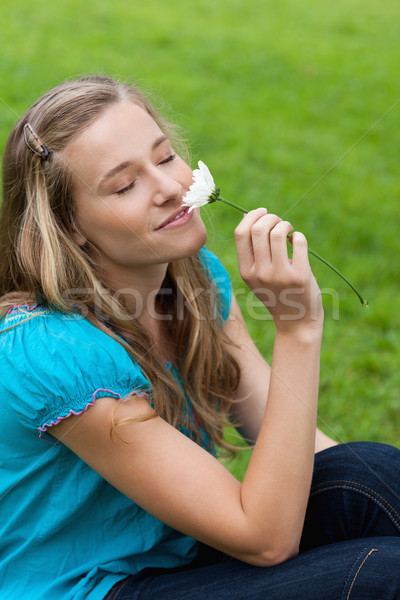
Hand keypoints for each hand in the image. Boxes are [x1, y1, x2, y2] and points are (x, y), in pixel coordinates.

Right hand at [234, 208, 322, 333]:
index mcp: (246, 271)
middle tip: (280, 223)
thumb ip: (252, 251)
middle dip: (271, 217)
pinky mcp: (300, 275)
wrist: (296, 321)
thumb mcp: (257, 276)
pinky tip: (298, 243)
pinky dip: (299, 236)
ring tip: (289, 232)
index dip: (252, 216)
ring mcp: (279, 275)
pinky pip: (298, 241)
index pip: (241, 233)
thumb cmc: (277, 293)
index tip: (263, 213)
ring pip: (278, 232)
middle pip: (258, 228)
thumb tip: (250, 216)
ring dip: (285, 225)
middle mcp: (259, 273)